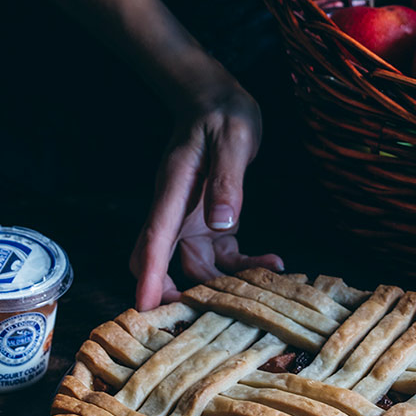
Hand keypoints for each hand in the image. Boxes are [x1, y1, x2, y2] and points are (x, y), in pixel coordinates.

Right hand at [130, 66, 283, 309]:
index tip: (144, 307)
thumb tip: (222, 224)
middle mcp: (175, 210)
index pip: (155, 239)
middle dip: (176, 292)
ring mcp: (190, 218)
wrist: (216, 99)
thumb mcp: (232, 140)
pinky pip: (220, 254)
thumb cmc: (222, 114)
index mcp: (173, 191)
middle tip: (207, 316)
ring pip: (196, 265)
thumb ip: (226, 181)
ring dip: (224, 281)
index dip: (149, 275)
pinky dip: (241, 264)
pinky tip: (271, 260)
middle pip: (161, 261)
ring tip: (266, 278)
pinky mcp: (209, 219)